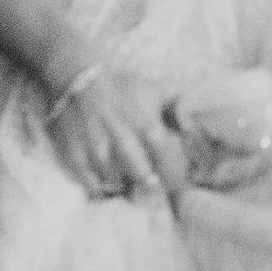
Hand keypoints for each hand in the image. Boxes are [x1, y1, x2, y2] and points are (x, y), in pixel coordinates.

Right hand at [42, 57, 189, 202]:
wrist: (80, 81)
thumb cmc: (124, 89)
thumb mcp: (157, 92)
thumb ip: (181, 112)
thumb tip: (195, 132)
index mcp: (148, 127)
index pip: (169, 167)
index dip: (176, 180)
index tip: (178, 186)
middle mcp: (124, 142)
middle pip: (144, 181)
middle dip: (152, 187)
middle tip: (153, 187)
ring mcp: (98, 152)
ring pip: (118, 185)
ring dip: (126, 187)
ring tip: (129, 184)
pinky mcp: (76, 157)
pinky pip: (92, 185)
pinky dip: (100, 190)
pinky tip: (107, 185)